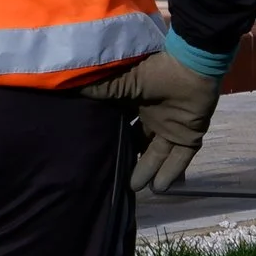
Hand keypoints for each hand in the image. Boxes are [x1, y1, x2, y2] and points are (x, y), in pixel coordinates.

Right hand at [83, 51, 222, 193]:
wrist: (191, 65)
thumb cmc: (154, 73)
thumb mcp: (118, 82)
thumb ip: (96, 90)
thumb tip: (64, 90)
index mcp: (137, 103)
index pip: (122, 126)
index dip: (111, 140)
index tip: (94, 156)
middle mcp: (154, 117)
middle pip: (140, 144)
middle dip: (128, 159)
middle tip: (113, 179)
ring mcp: (173, 127)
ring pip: (157, 154)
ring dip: (147, 170)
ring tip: (133, 189)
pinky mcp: (190, 135)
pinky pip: (181, 158)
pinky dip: (171, 172)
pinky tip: (159, 189)